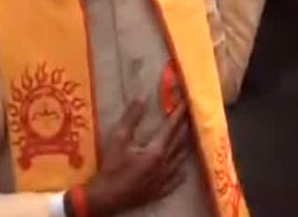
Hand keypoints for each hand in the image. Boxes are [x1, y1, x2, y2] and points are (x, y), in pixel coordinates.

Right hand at [83, 101, 191, 216]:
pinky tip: (182, 167)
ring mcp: (165, 178)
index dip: (179, 112)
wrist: (106, 199)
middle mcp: (166, 163)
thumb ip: (131, 118)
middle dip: (185, 125)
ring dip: (186, 144)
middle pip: (180, 140)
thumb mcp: (118, 140)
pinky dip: (182, 168)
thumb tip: (143, 97)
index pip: (172, 126)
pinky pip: (178, 178)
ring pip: (182, 158)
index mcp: (157, 150)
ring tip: (190, 135)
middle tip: (191, 113)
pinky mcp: (161, 190)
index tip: (186, 101)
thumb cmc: (111, 168)